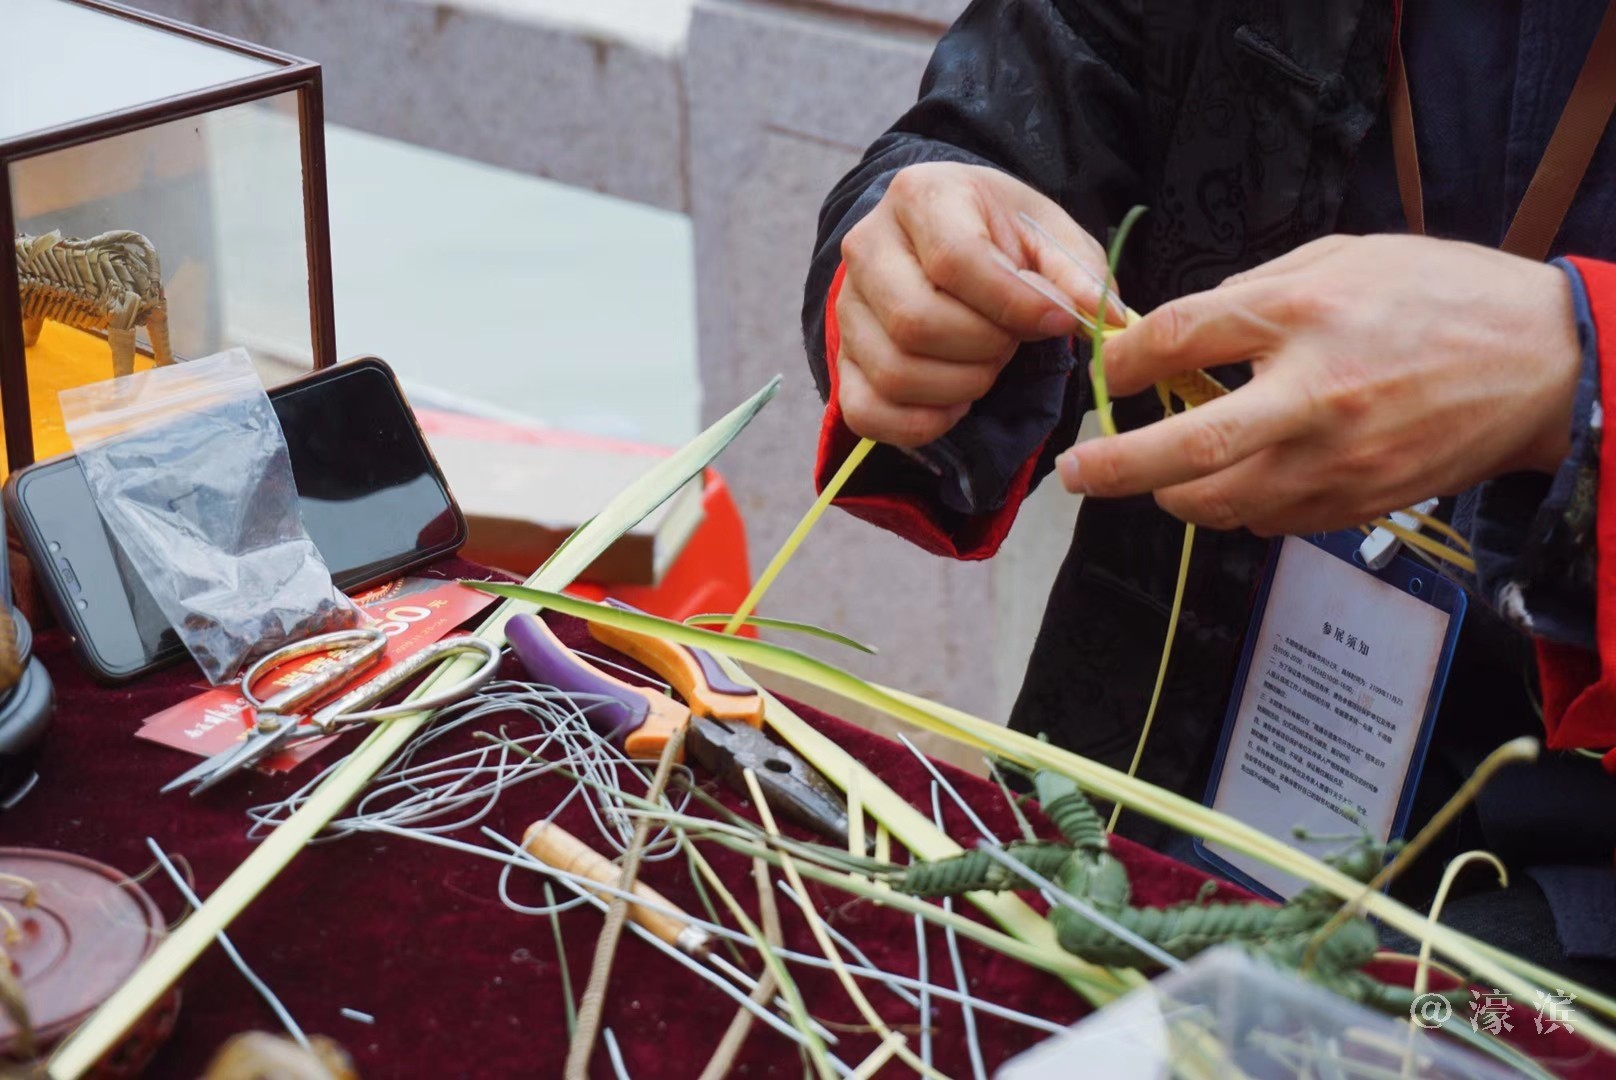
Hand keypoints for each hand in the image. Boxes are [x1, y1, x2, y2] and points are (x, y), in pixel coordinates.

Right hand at [835, 162, 1112, 446]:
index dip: (1014, 304)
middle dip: (984, 348)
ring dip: (960, 386)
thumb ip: (1078, 274)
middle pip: (916, 322)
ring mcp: (846, 308)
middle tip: (1011, 342)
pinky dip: (920, 424)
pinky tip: (955, 404)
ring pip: (894, 371)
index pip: (954, 261)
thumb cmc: (1001, 234)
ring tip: (987, 366)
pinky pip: (866, 413)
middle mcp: (867, 247)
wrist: (944, 237)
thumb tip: (1106, 320)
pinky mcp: (843, 360)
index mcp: (920, 196)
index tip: (1058, 322)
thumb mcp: (1048, 233)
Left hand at [1055, 234, 1582, 534]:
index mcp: (1304, 313)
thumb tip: (1174, 334)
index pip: (1179, 341)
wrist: (1545, 363)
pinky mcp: (1357, 504)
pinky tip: (1235, 478)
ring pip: (1219, 505)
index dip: (1122, 363)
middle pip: (1184, 450)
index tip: (1104, 374)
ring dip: (1171, 494)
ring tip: (1157, 474)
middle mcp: (1315, 394)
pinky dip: (1234, 506)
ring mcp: (1338, 461)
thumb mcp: (1342, 257)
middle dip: (1113, 467)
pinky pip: (1266, 522)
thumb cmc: (1439, 294)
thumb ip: (1251, 294)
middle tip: (1074, 472)